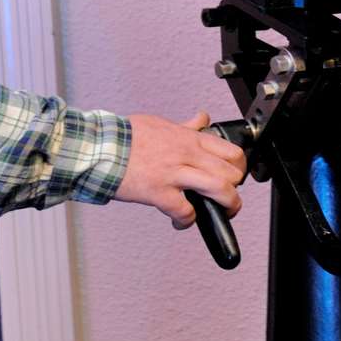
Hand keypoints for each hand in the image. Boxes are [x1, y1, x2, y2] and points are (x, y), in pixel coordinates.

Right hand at [114, 111, 248, 229]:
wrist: (101, 148)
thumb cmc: (127, 137)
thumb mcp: (161, 124)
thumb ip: (185, 126)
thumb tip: (202, 119)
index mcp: (189, 138)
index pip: (231, 151)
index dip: (239, 167)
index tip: (234, 176)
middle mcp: (187, 154)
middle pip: (231, 172)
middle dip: (236, 189)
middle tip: (229, 197)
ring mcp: (175, 173)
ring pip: (219, 189)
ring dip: (227, 205)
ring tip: (222, 212)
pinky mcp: (159, 192)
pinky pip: (185, 211)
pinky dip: (187, 220)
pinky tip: (182, 221)